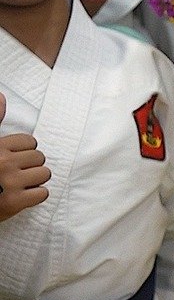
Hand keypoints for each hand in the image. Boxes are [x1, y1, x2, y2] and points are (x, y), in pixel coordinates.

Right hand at [0, 93, 50, 221]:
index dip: (24, 152)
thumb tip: (2, 96)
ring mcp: (9, 182)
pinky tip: (21, 196)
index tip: (13, 160)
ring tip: (18, 184)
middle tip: (14, 174)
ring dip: (35, 181)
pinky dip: (35, 197)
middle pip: (39, 158)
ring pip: (44, 174)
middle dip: (30, 166)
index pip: (30, 142)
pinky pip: (42, 193)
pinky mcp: (14, 202)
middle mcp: (3, 162)